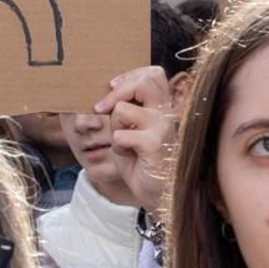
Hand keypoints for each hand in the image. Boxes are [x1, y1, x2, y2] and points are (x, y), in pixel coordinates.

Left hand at [94, 66, 177, 214]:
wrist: (159, 193)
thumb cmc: (143, 161)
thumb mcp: (132, 130)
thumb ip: (126, 110)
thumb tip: (106, 94)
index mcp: (163, 107)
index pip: (153, 74)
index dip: (130, 76)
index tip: (112, 87)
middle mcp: (167, 114)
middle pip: (145, 81)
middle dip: (117, 92)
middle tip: (101, 107)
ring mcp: (163, 128)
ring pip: (123, 110)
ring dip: (114, 126)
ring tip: (125, 142)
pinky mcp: (154, 144)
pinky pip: (120, 135)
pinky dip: (117, 147)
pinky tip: (130, 156)